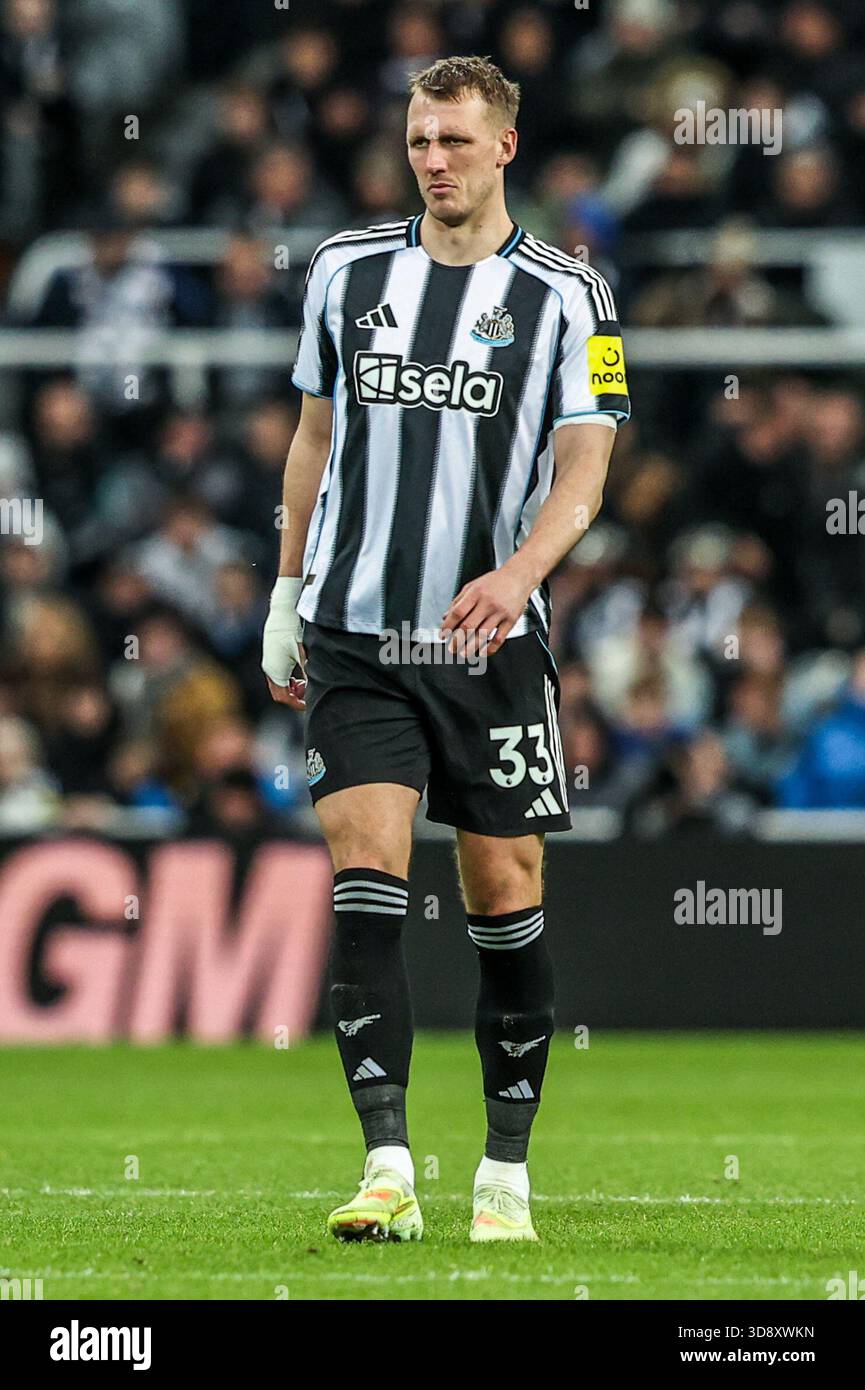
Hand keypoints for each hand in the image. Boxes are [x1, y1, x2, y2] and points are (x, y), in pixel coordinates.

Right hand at [262, 577, 307, 708]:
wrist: (286, 603)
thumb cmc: (296, 627)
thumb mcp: (307, 653)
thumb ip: (311, 674)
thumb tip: (318, 691)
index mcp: (274, 670)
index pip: (282, 697)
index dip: (297, 704)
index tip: (310, 703)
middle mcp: (268, 665)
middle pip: (279, 691)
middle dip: (295, 695)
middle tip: (310, 692)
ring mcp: (269, 656)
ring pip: (279, 680)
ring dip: (293, 684)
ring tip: (307, 679)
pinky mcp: (272, 648)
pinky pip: (279, 669)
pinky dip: (290, 674)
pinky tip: (303, 665)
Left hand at [441, 563, 533, 657]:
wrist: (518, 576)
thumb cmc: (495, 581)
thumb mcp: (473, 586)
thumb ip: (458, 601)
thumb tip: (445, 616)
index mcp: (475, 593)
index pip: (457, 612)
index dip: (448, 626)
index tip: (443, 634)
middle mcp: (487, 602)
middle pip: (468, 626)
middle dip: (457, 640)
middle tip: (452, 648)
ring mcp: (500, 612)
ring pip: (483, 635)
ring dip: (471, 647)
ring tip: (464, 653)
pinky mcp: (511, 620)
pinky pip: (499, 638)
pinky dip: (490, 648)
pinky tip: (483, 652)